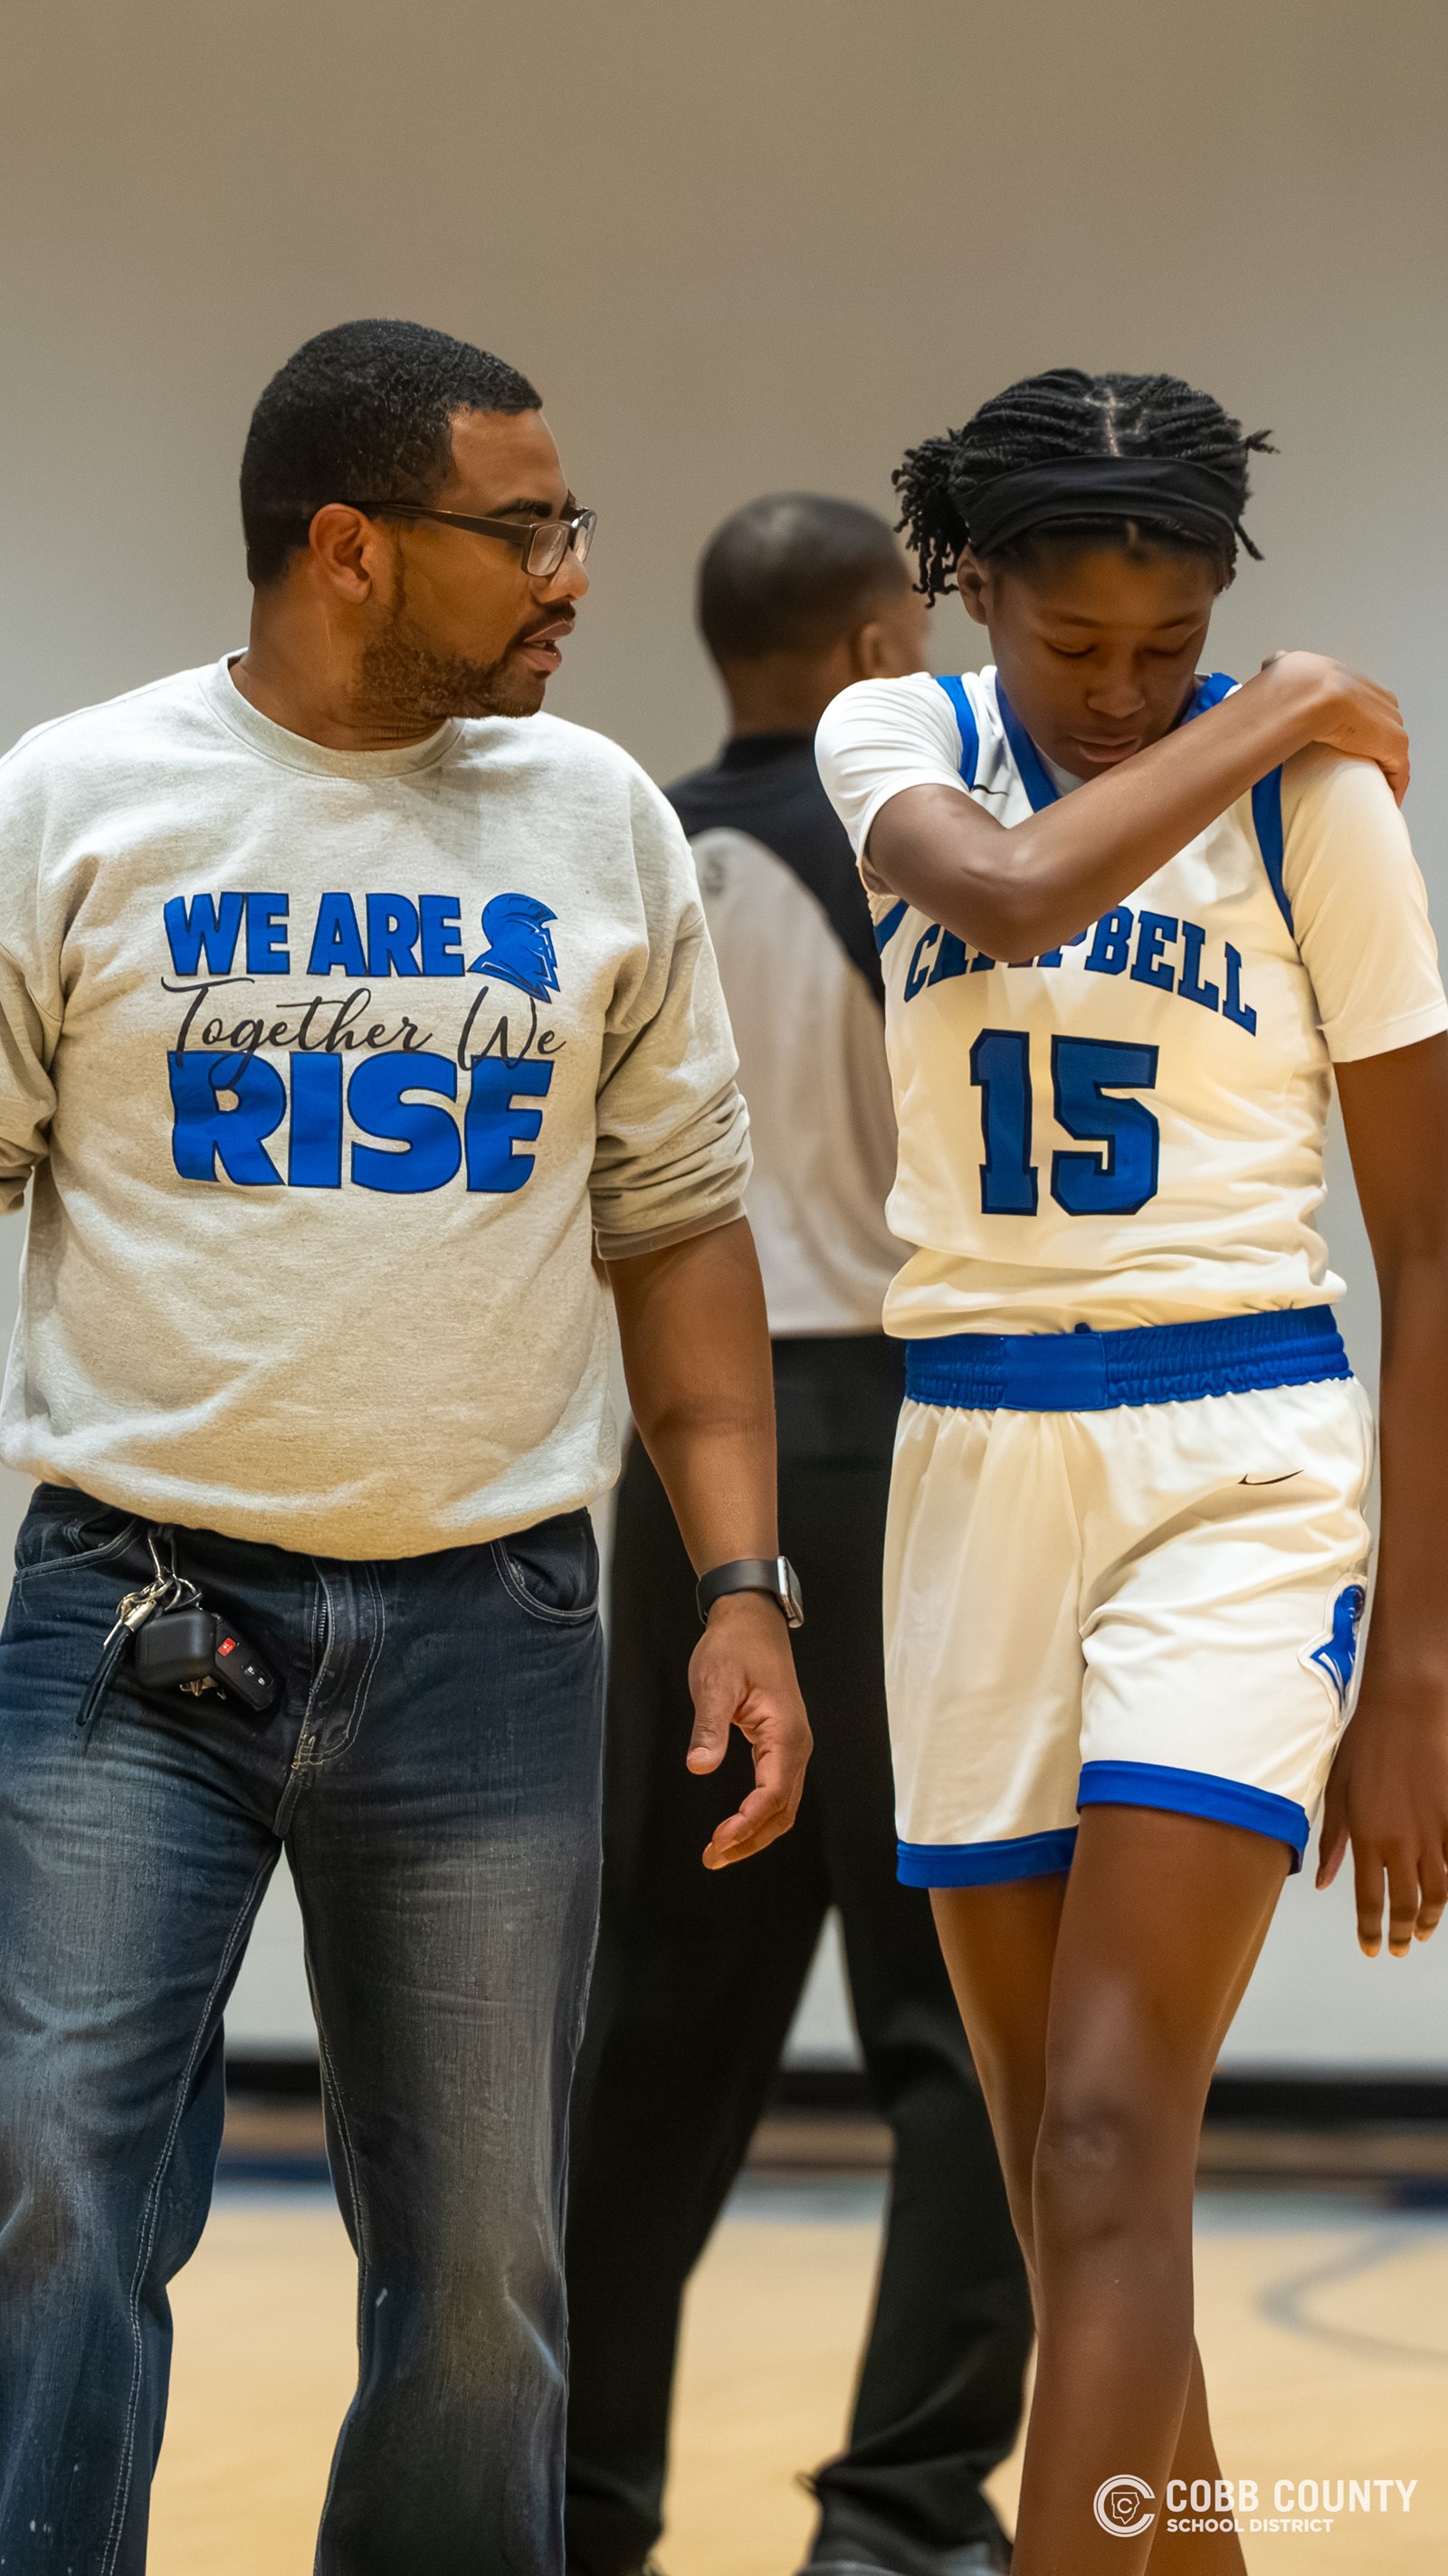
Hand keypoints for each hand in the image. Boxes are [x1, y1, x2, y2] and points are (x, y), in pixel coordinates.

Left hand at [685, 1593, 811, 1868]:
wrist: (751, 1621)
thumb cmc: (735, 1647)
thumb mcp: (715, 1682)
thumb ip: (709, 1727)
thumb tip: (700, 1766)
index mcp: (785, 1733)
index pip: (772, 1794)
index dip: (747, 1823)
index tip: (718, 1840)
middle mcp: (796, 1746)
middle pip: (782, 1811)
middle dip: (750, 1840)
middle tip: (713, 1858)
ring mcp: (792, 1747)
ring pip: (783, 1806)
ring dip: (755, 1833)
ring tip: (720, 1852)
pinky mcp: (781, 1746)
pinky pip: (776, 1791)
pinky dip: (758, 1816)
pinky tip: (737, 1826)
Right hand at [1257, 651, 1409, 804]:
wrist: (1305, 692)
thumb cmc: (1291, 684)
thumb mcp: (1283, 667)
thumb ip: (1280, 666)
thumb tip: (1269, 663)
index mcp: (1353, 679)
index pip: (1365, 703)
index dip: (1357, 724)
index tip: (1344, 743)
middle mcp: (1376, 696)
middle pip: (1383, 725)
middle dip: (1373, 746)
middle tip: (1354, 768)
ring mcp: (1387, 720)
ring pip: (1392, 748)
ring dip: (1384, 766)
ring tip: (1367, 787)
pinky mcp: (1393, 743)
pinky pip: (1399, 770)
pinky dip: (1394, 785)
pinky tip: (1385, 798)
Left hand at [1316, 1680, 1447, 1953]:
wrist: (1404, 1711)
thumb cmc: (1364, 1745)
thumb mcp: (1337, 1790)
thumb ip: (1333, 1839)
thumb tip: (1325, 1880)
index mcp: (1367, 1837)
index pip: (1370, 1901)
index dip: (1372, 1930)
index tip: (1372, 1949)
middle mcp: (1401, 1842)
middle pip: (1406, 1903)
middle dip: (1402, 1933)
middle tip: (1399, 1948)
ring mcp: (1433, 1831)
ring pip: (1438, 1890)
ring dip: (1431, 1917)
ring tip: (1423, 1931)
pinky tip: (1445, 1891)